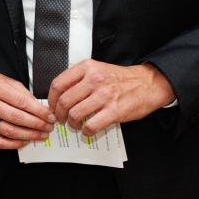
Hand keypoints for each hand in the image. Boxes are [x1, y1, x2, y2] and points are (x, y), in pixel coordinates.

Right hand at [0, 72, 52, 149]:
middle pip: (16, 118)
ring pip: (9, 131)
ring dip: (29, 135)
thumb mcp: (10, 82)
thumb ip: (25, 95)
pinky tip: (25, 141)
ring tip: (41, 135)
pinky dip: (14, 144)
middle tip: (48, 127)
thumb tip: (42, 110)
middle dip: (36, 124)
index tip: (50, 116)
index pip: (21, 102)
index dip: (38, 111)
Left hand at [47, 60, 174, 135]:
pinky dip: (86, 131)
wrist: (147, 83)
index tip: (52, 106)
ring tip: (74, 124)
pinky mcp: (114, 111)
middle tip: (61, 119)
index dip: (51, 99)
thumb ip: (79, 78)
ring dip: (71, 123)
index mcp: (87, 67)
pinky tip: (87, 130)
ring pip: (75, 114)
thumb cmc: (120, 79)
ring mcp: (104, 95)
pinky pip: (91, 125)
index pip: (58, 84)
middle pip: (64, 101)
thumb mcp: (97, 69)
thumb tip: (59, 95)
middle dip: (59, 114)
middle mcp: (94, 79)